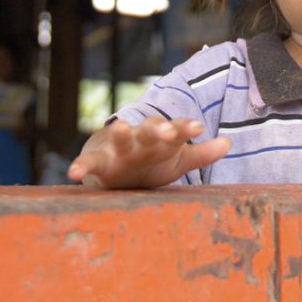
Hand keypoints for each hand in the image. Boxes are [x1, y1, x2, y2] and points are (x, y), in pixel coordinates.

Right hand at [67, 116, 230, 188]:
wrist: (118, 171)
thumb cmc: (152, 162)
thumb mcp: (179, 160)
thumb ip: (202, 153)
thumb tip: (228, 143)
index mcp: (162, 137)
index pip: (176, 129)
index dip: (186, 128)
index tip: (198, 128)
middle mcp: (140, 138)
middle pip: (149, 129)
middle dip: (157, 128)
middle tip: (165, 129)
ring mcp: (118, 149)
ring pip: (120, 138)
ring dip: (120, 133)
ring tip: (120, 127)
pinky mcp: (99, 162)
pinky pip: (88, 162)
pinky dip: (80, 166)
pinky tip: (73, 173)